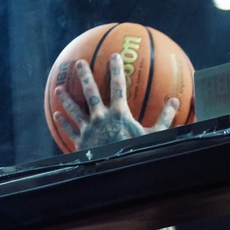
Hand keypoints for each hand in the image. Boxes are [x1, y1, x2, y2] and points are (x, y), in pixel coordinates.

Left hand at [53, 53, 179, 150]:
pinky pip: (69, 130)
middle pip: (91, 92)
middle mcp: (101, 118)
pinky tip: (54, 115)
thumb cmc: (137, 154)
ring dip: (66, 98)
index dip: (116, 69)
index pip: (118, 86)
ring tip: (58, 88)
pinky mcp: (80, 143)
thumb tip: (175, 101)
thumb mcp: (155, 136)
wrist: (117, 174)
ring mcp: (89, 130)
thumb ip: (165, 118)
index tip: (114, 56)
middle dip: (85, 76)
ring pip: (75, 110)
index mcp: (119, 113)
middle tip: (78, 63)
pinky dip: (62, 122)